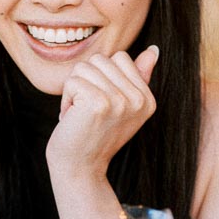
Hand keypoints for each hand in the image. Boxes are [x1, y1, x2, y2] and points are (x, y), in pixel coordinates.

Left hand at [46, 45, 159, 184]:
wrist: (79, 169)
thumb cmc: (94, 136)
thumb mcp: (121, 107)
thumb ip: (137, 77)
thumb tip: (153, 49)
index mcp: (147, 100)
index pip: (121, 57)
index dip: (101, 77)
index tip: (101, 106)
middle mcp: (139, 100)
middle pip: (101, 59)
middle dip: (85, 82)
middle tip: (87, 112)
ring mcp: (121, 101)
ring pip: (84, 67)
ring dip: (74, 90)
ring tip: (80, 115)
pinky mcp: (99, 103)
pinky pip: (72, 81)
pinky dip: (65, 99)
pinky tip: (72, 119)